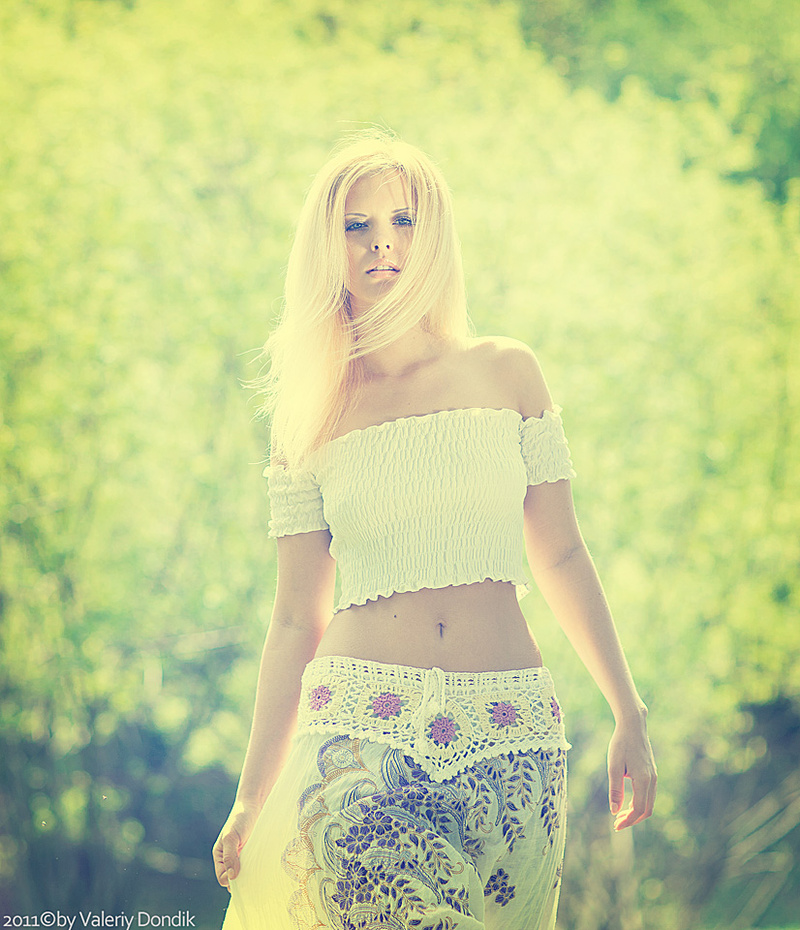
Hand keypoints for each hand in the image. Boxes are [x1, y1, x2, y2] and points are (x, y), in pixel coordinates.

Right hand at [212, 799, 261, 888]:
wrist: (254, 806)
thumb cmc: (240, 819)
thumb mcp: (231, 837)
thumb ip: (229, 856)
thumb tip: (231, 877)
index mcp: (220, 856)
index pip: (222, 878)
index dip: (230, 881)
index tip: (241, 878)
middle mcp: (229, 859)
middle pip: (233, 879)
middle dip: (241, 882)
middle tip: (252, 880)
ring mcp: (242, 857)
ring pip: (244, 875)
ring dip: (251, 877)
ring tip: (258, 875)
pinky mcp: (252, 854)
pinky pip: (253, 867)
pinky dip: (257, 870)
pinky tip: (263, 869)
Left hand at [607, 708, 656, 830]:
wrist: (633, 726)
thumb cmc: (621, 744)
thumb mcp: (614, 766)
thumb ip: (615, 789)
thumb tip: (615, 811)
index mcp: (644, 780)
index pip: (638, 809)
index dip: (628, 821)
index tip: (615, 826)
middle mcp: (652, 780)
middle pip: (646, 810)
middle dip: (632, 820)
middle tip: (617, 824)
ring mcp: (654, 776)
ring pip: (649, 803)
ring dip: (636, 812)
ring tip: (621, 815)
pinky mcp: (652, 772)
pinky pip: (649, 794)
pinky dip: (640, 803)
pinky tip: (627, 802)